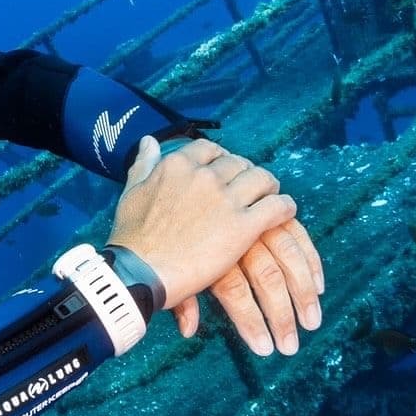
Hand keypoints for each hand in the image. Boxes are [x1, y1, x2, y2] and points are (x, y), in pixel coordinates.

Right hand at [105, 137, 299, 319]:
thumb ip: (144, 164)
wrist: (138, 273)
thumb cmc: (131, 238)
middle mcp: (204, 176)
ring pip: (262, 179)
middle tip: (249, 189)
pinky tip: (285, 212)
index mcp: (177, 165)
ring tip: (270, 197)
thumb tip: (150, 141)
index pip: (210, 149)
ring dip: (269, 187)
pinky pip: (276, 207)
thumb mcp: (131, 193)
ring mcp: (225, 200)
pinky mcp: (243, 226)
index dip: (221, 160)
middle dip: (246, 173)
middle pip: (239, 163)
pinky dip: (285, 207)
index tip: (224, 172)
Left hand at [170, 213, 325, 355]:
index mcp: (208, 251)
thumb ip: (184, 302)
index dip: (252, 323)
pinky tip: (318, 287)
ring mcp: (252, 222)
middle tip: (290, 348)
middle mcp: (231, 236)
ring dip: (302, 293)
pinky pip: (295, 235)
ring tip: (312, 324)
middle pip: (267, 276)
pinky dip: (309, 260)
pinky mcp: (267, 218)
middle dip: (282, 316)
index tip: (266, 350)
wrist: (166, 208)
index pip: (235, 292)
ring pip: (286, 254)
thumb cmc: (170, 246)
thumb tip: (189, 330)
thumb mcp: (174, 270)